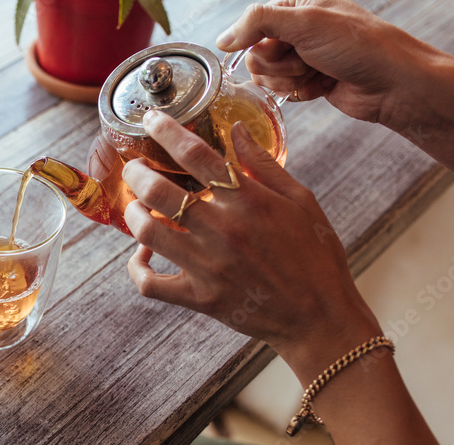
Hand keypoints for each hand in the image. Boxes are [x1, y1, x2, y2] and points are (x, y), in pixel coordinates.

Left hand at [123, 110, 380, 379]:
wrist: (320, 316)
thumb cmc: (315, 255)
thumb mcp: (302, 200)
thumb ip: (265, 164)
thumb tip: (237, 129)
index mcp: (249, 200)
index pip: (197, 155)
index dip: (167, 131)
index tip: (151, 119)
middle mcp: (224, 229)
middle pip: (160, 191)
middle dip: (137, 174)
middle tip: (133, 169)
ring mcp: (208, 265)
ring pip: (148, 232)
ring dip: (134, 214)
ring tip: (136, 206)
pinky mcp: (199, 298)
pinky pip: (150, 283)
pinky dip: (137, 267)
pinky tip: (142, 254)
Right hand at [217, 0, 422, 124]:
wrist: (391, 83)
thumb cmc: (358, 46)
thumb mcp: (305, 23)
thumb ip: (258, 23)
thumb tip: (222, 39)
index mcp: (296, 8)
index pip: (252, 27)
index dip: (263, 43)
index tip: (285, 45)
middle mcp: (297, 31)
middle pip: (256, 56)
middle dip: (280, 65)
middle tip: (308, 59)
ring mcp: (302, 57)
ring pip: (267, 77)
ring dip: (290, 80)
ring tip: (317, 72)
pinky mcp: (308, 81)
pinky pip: (283, 92)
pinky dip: (301, 92)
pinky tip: (322, 85)